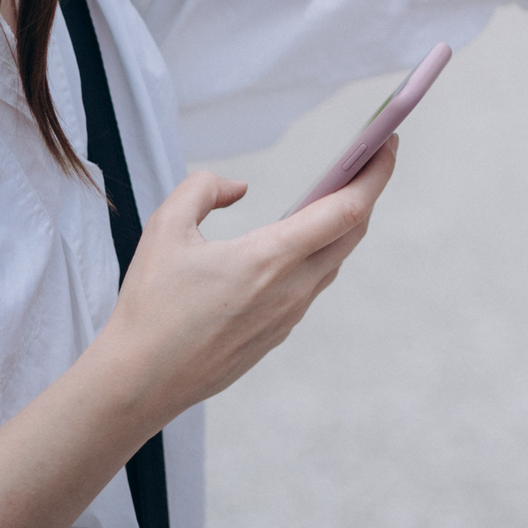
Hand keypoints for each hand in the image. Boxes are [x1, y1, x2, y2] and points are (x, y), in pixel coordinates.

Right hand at [95, 138, 397, 420]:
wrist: (139, 384)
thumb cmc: (150, 306)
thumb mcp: (165, 228)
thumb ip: (203, 189)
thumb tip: (238, 188)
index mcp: (270, 259)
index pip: (346, 210)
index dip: (375, 173)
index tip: (388, 143)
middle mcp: (291, 290)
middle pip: (352, 233)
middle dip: (368, 191)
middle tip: (370, 158)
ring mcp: (288, 317)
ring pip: (333, 261)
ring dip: (343, 225)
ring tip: (337, 193)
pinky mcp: (276, 336)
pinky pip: (311, 286)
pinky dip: (319, 255)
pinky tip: (301, 243)